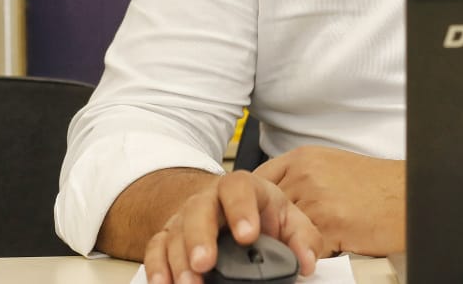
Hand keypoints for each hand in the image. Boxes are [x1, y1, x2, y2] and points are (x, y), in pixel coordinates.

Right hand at [142, 170, 321, 283]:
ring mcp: (186, 217)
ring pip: (175, 232)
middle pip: (199, 210)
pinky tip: (163, 283)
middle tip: (205, 262)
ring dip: (178, 260)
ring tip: (188, 283)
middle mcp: (208, 199)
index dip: (241, 209)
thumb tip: (306, 262)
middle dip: (200, 237)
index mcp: (241, 188)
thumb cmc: (259, 211)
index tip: (248, 235)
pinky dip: (157, 266)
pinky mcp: (170, 237)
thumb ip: (302, 238)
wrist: (227, 203)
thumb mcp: (287, 217)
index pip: (238, 188)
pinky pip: (156, 247)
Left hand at [255, 146, 404, 256]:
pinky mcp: (329, 225)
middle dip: (274, 223)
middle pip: (268, 207)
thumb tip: (279, 195)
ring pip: (284, 229)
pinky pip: (305, 247)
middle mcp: (305, 175)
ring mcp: (315, 199)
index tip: (257, 214)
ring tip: (310, 239)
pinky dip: (312, 253)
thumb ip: (301, 176)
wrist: (408, 195)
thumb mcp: (330, 165)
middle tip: (283, 234)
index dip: (258, 202)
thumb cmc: (377, 185)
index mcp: (302, 158)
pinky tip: (329, 247)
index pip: (259, 180)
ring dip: (293, 239)